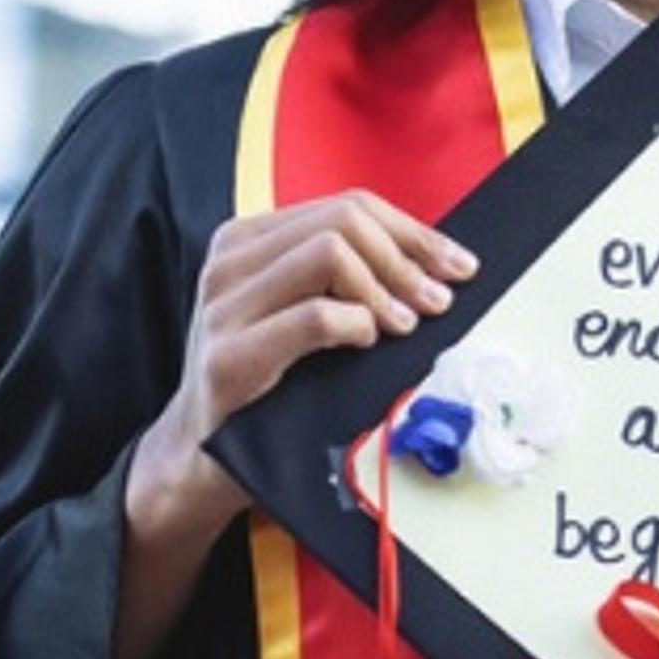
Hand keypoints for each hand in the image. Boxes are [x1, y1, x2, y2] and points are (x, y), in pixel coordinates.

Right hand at [116, 194, 471, 658]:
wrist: (201, 452)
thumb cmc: (266, 381)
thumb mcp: (297, 311)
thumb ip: (344, 276)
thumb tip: (433, 262)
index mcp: (247, 240)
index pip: (347, 206)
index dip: (413, 232)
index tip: (457, 265)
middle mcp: (228, 262)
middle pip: (343, 221)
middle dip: (406, 258)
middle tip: (437, 302)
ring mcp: (223, 307)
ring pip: (329, 254)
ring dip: (384, 289)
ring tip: (404, 325)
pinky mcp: (229, 357)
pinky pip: (313, 316)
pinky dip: (355, 324)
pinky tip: (365, 344)